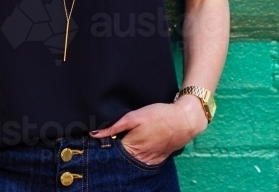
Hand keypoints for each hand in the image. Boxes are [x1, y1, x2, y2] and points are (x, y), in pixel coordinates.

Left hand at [89, 100, 205, 165]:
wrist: (184, 120)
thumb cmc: (159, 115)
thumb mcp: (134, 117)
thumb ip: (114, 127)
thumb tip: (94, 134)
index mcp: (131, 148)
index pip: (111, 153)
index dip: (103, 147)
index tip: (97, 142)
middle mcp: (140, 158)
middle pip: (121, 160)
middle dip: (114, 153)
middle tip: (110, 141)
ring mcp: (150, 161)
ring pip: (132, 163)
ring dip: (125, 157)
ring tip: (123, 144)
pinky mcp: (158, 160)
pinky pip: (143, 163)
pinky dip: (137, 159)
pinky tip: (136, 149)